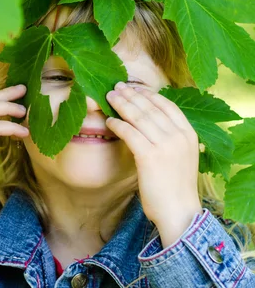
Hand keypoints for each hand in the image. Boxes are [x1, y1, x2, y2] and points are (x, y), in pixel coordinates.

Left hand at [105, 82, 202, 244]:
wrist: (179, 211)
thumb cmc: (175, 186)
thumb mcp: (180, 155)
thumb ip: (169, 137)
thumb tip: (147, 120)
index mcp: (189, 133)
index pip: (167, 105)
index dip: (148, 94)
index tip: (133, 88)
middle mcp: (179, 136)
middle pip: (150, 107)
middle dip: (130, 95)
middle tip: (115, 87)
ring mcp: (165, 145)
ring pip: (138, 117)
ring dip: (121, 105)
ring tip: (108, 97)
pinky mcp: (149, 156)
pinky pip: (129, 132)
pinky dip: (117, 124)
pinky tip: (109, 121)